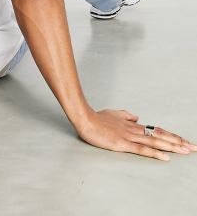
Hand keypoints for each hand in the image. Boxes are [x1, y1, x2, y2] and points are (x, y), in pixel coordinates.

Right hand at [76, 109, 196, 160]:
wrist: (85, 119)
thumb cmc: (97, 118)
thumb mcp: (114, 114)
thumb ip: (126, 116)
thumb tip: (137, 117)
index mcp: (133, 125)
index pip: (157, 131)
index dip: (172, 136)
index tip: (184, 141)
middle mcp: (135, 130)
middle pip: (161, 136)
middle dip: (179, 142)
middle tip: (193, 147)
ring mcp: (130, 137)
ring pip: (155, 142)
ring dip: (172, 147)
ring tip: (186, 151)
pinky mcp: (123, 144)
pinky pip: (142, 149)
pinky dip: (155, 153)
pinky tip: (166, 157)